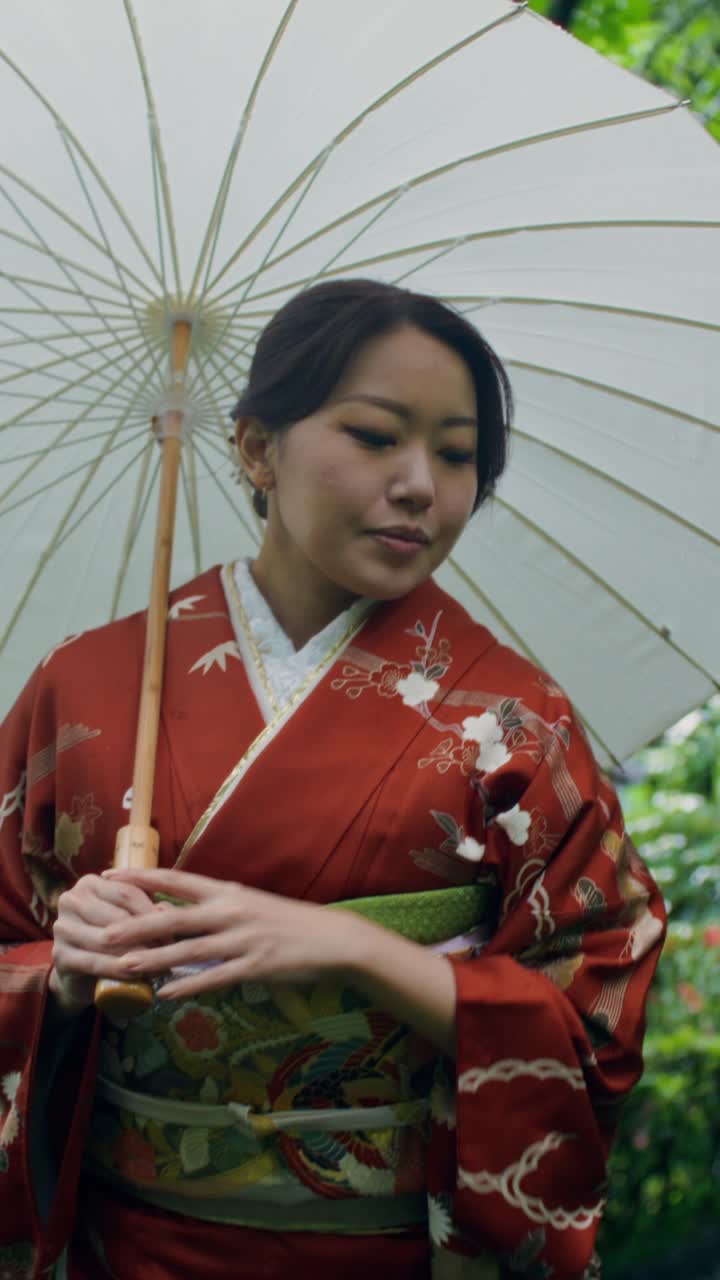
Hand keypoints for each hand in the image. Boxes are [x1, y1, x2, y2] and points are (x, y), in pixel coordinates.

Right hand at [50, 873, 159, 1015]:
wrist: (80, 972)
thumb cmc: (112, 937)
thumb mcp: (129, 917)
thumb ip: (149, 909)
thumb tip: (169, 911)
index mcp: (90, 883)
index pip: (128, 892)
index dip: (153, 912)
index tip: (176, 930)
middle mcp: (71, 899)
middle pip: (118, 916)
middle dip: (148, 935)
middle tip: (171, 951)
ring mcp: (62, 927)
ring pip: (108, 940)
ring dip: (137, 954)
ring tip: (160, 965)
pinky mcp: (59, 955)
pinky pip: (95, 962)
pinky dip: (119, 970)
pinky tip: (138, 976)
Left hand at [101, 868, 367, 999]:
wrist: (332, 939)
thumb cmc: (289, 922)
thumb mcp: (250, 905)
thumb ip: (217, 909)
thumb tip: (181, 912)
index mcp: (228, 892)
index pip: (177, 880)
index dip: (142, 877)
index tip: (111, 876)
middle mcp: (230, 911)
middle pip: (174, 917)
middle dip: (136, 926)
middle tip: (105, 933)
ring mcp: (241, 940)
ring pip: (188, 950)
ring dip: (153, 960)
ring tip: (123, 968)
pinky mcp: (254, 967)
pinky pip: (213, 978)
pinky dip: (187, 986)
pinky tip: (166, 994)